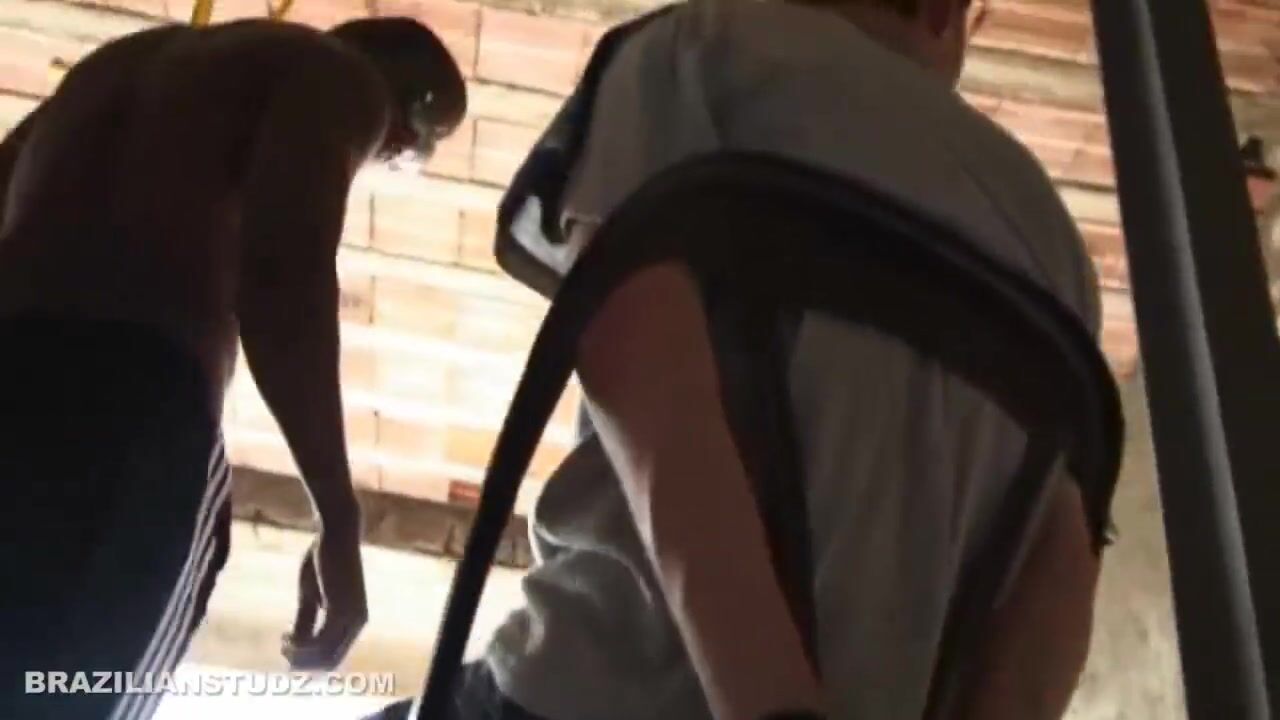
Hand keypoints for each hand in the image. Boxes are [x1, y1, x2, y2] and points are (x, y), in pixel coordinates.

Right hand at [282, 526, 367, 669]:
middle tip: (282, 647)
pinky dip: (299, 645)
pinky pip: (318, 642)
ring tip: (282, 639)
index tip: (287, 650)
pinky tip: (286, 634)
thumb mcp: (312, 596)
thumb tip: (297, 648)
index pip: (333, 658)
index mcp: (354, 621)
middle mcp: (357, 623)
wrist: (335, 533)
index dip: (308, 662)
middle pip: (328, 663)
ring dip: (297, 655)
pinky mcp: (341, 609)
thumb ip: (307, 621)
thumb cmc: (322, 561)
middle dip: (302, 662)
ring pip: (322, 656)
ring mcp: (351, 617)